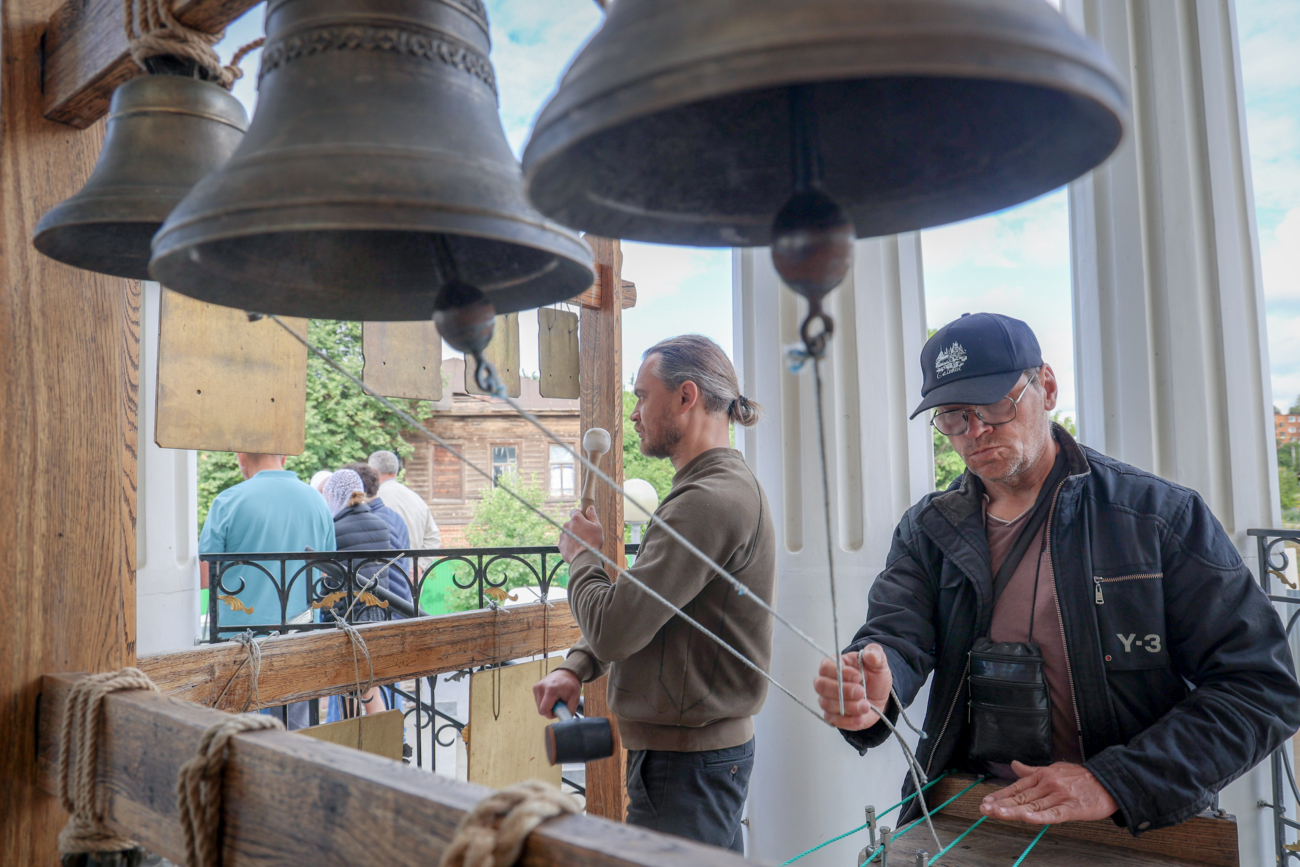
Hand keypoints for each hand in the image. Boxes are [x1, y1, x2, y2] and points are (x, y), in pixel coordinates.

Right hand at [532, 668, 581, 718]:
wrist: (566, 672)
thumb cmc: (571, 685)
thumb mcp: (575, 698)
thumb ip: (569, 710)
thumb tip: (565, 721)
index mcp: (550, 690)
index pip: (544, 710)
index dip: (551, 714)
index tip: (559, 709)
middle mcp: (541, 687)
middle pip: (541, 709)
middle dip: (550, 710)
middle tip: (559, 703)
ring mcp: (537, 687)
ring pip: (539, 706)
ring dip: (548, 705)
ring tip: (556, 698)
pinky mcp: (535, 687)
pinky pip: (538, 701)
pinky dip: (545, 701)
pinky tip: (552, 695)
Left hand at [558, 506, 603, 563]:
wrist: (584, 558)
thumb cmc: (593, 541)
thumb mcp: (597, 526)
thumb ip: (592, 515)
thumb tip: (590, 508)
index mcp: (576, 519)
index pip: (574, 511)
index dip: (580, 515)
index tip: (584, 519)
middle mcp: (566, 525)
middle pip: (571, 523)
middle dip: (577, 527)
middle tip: (586, 534)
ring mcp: (562, 536)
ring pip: (568, 533)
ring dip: (573, 536)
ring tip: (582, 544)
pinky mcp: (560, 545)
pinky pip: (566, 543)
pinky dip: (570, 545)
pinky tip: (577, 549)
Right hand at [814, 644, 892, 730]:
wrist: (879, 696)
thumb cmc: (873, 677)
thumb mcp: (878, 663)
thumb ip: (875, 653)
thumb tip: (871, 654)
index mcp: (834, 665)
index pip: (826, 667)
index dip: (840, 672)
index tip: (858, 676)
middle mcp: (826, 682)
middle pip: (821, 686)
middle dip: (842, 691)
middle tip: (861, 692)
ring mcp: (827, 700)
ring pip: (827, 704)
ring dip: (848, 707)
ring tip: (866, 706)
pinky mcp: (833, 716)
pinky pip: (833, 720)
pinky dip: (847, 721)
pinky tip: (860, 717)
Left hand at [980, 761, 1117, 823]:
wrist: (1108, 781)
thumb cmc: (1080, 778)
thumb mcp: (1053, 769)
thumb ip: (1032, 771)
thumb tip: (1014, 765)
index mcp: (1042, 776)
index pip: (1017, 788)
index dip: (1000, 794)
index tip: (986, 801)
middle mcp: (1048, 785)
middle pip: (1021, 797)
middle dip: (1002, 803)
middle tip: (985, 808)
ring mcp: (1060, 796)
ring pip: (1033, 806)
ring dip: (1014, 810)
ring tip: (998, 813)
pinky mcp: (1072, 808)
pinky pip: (1054, 814)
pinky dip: (1040, 817)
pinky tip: (1028, 818)